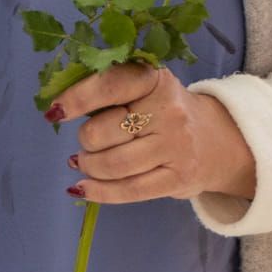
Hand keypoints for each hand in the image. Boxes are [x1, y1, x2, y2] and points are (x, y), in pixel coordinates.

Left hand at [49, 64, 255, 204]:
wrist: (217, 141)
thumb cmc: (163, 110)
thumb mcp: (143, 89)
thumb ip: (107, 92)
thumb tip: (58, 110)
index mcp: (155, 79)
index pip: (110, 85)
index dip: (77, 99)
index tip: (54, 112)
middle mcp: (169, 111)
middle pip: (103, 131)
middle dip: (86, 140)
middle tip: (89, 142)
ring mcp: (176, 146)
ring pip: (113, 164)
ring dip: (89, 166)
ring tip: (85, 162)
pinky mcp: (179, 179)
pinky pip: (129, 191)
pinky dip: (99, 192)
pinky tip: (82, 188)